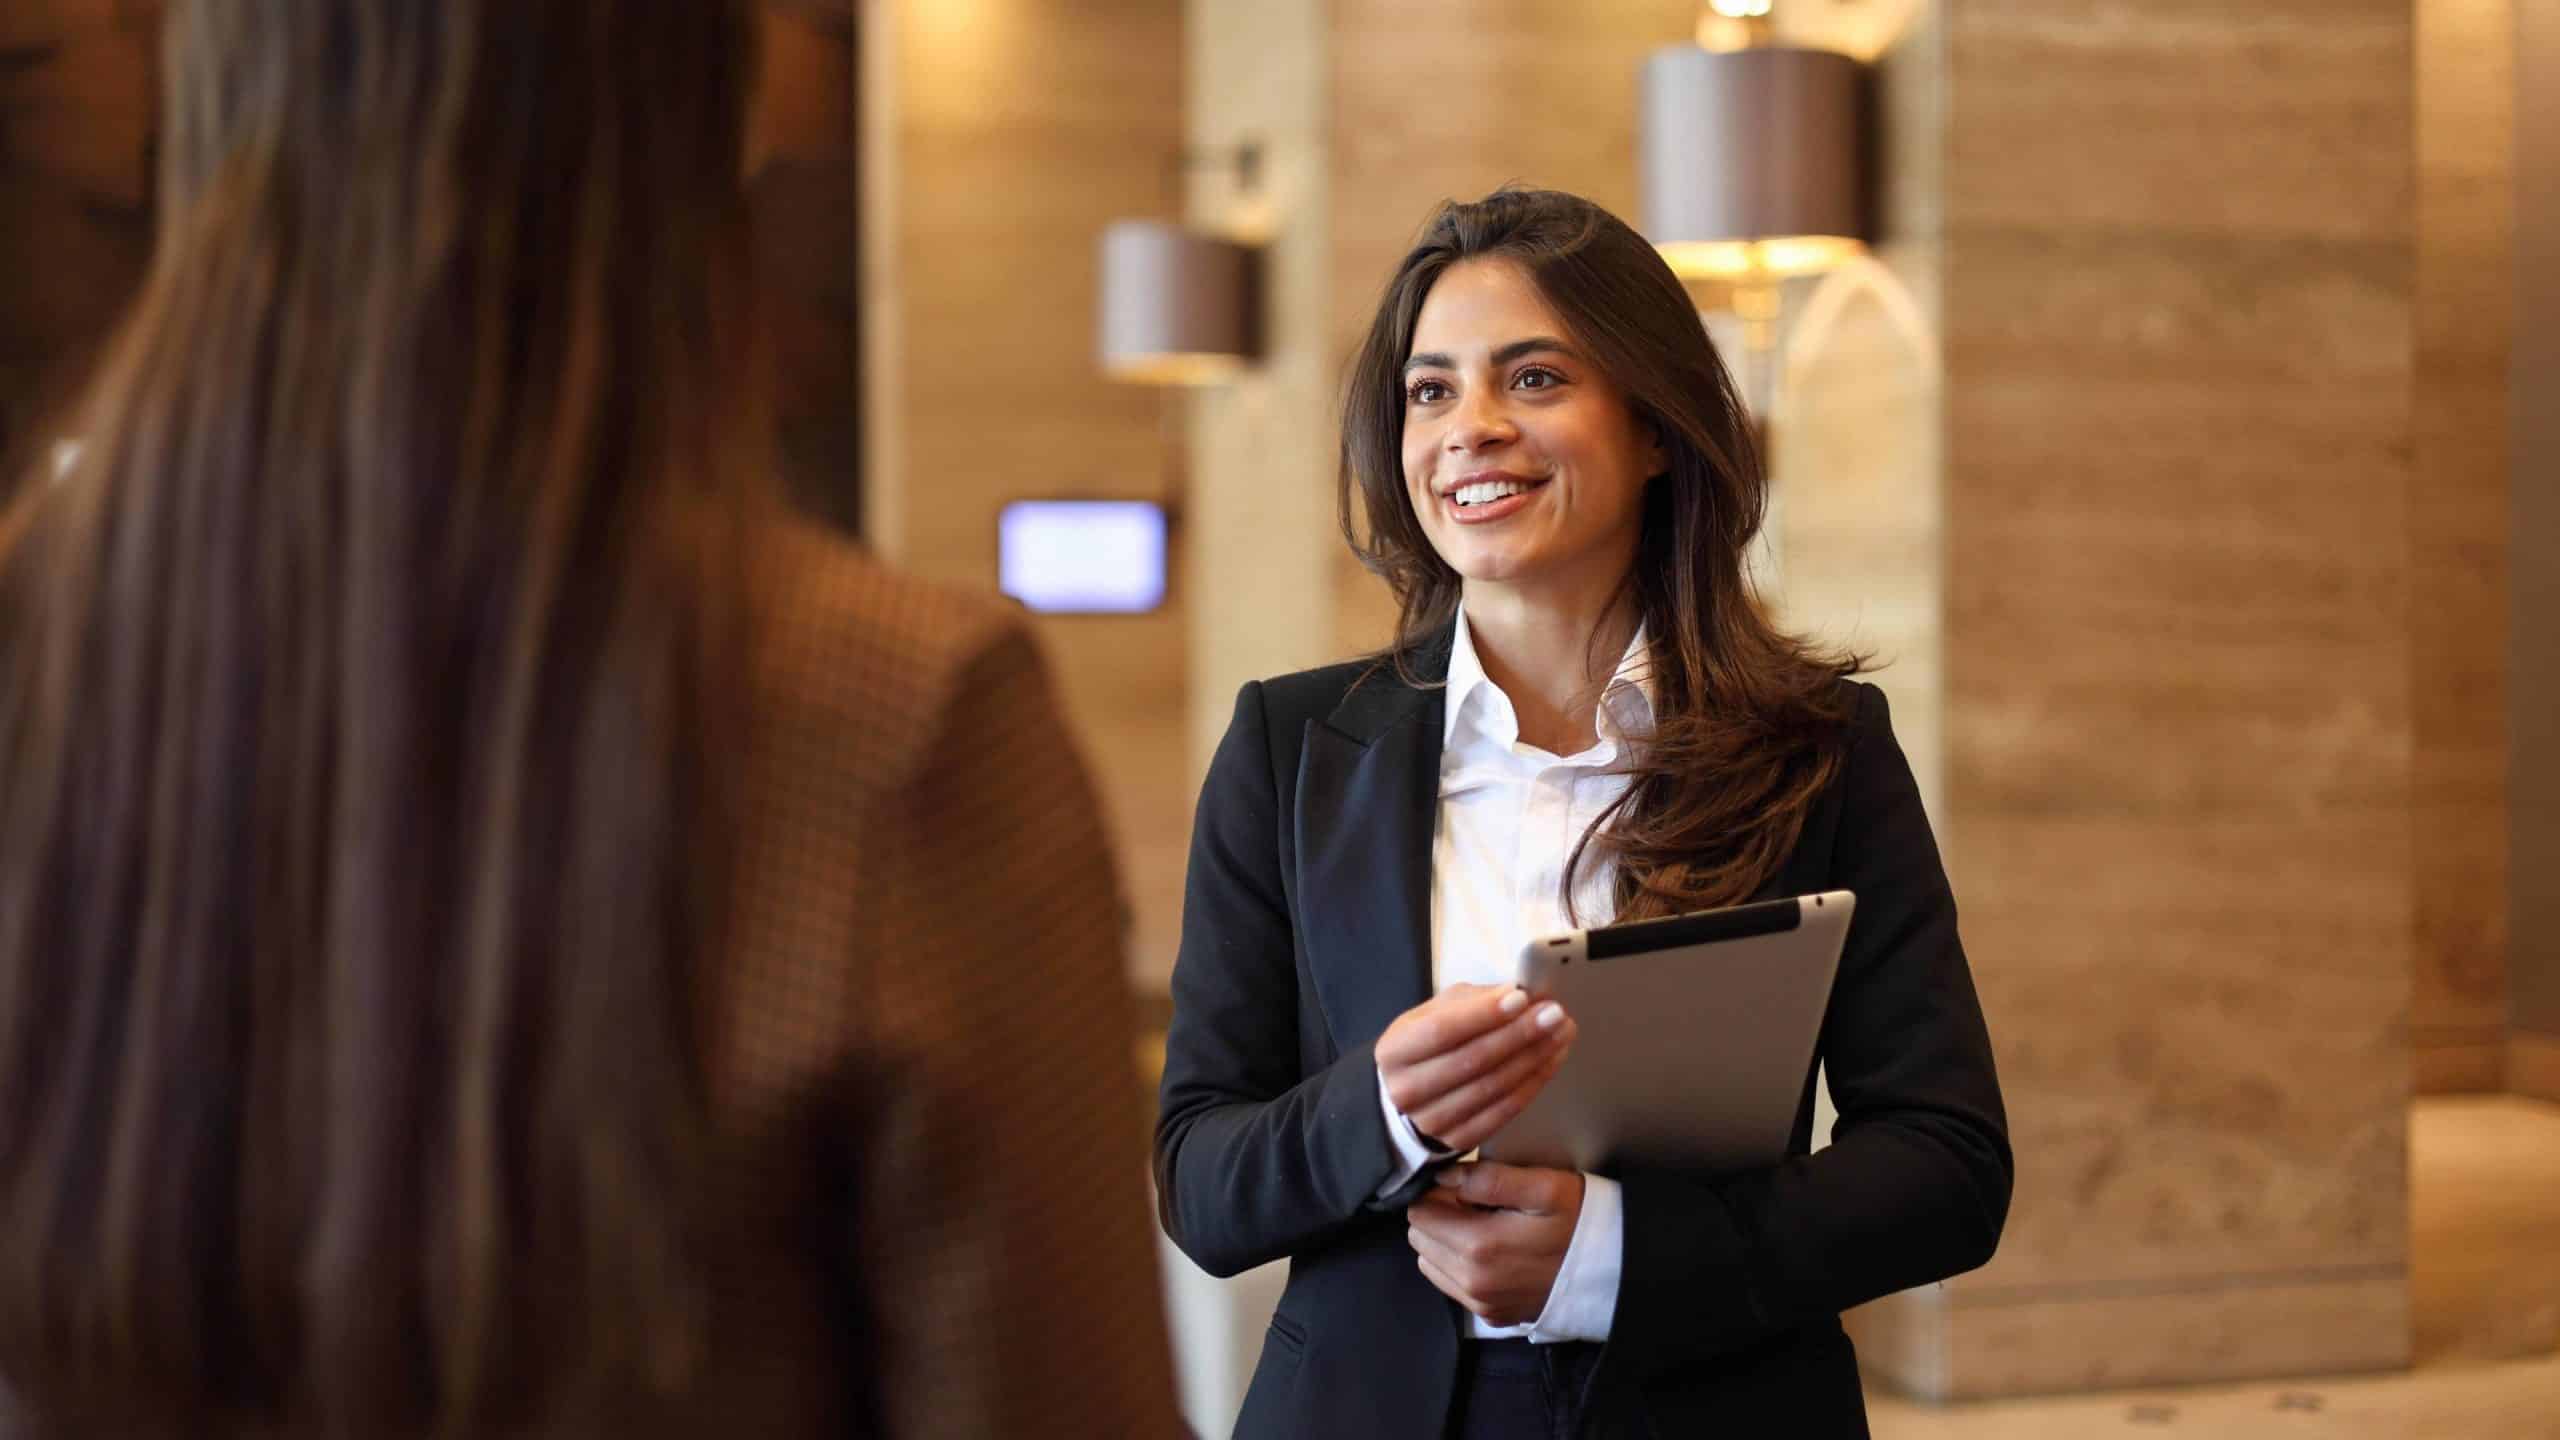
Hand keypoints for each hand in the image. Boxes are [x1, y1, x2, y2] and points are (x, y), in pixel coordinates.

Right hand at [1376, 984, 1574, 1155]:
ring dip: (1534, 1058)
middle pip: (1472, 1060)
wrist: (1407, 1097)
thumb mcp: (1433, 1014)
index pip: (1441, 1031)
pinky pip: (1504, 1112)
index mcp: (1395, 1051)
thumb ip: (1471, 1001)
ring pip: (1493, 1087)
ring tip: (1561, 1033)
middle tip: (1554, 1013)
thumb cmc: (1426, 1047)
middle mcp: (1407, 1090)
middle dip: (1519, 1034)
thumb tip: (1513, 995)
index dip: (1484, 1015)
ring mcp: (1432, 1120)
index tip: (1521, 998)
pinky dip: (1532, 1083)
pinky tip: (1551, 1061)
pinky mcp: (1459, 1140)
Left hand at [1405, 1163, 1585, 1325]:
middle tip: (1478, 1207)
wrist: (1615, 1270)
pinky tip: (1494, 1252)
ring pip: (1432, 1264)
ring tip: (1486, 1228)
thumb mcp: (1544, 1186)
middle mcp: (1473, 1282)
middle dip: (1440, 1217)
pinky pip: (1453, 1286)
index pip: (1419, 1214)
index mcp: (1480, 1247)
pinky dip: (1461, 1266)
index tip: (1465, 1188)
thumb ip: (1490, 1179)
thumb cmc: (1581, 1221)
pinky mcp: (1492, 1315)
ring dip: (1447, 1243)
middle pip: (1420, 1239)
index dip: (1438, 1194)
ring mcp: (1482, 1303)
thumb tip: (1444, 1177)